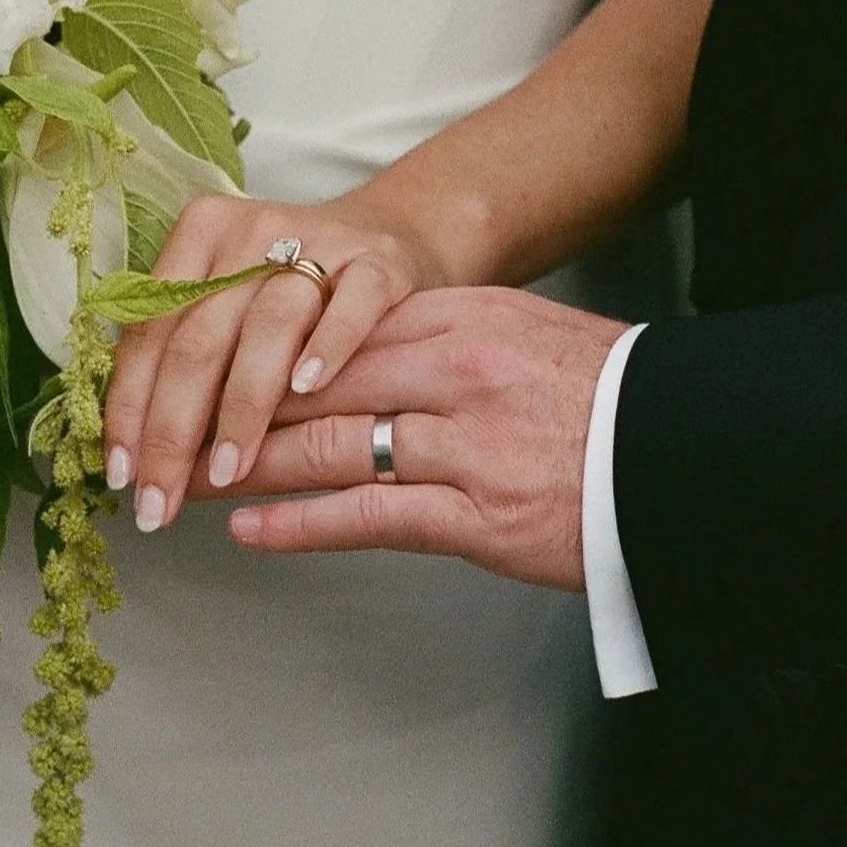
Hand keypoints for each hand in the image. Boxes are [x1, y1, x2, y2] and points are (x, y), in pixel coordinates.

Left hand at [105, 192, 447, 533]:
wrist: (388, 232)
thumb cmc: (289, 285)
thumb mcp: (229, 300)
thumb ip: (186, 355)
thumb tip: (138, 456)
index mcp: (198, 235)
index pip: (149, 332)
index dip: (130, 409)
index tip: (121, 475)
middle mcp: (250, 233)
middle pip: (199, 339)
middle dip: (173, 432)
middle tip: (160, 501)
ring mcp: (318, 244)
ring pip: (268, 328)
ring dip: (242, 408)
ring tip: (229, 471)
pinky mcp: (379, 263)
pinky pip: (351, 307)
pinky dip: (327, 348)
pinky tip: (308, 392)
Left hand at [194, 287, 625, 591]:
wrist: (688, 453)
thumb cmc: (605, 395)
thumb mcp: (519, 333)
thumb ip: (438, 335)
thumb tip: (357, 345)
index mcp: (459, 318)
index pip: (330, 329)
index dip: (253, 350)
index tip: (199, 363)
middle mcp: (452, 371)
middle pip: (310, 383)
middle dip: (224, 406)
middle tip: (158, 425)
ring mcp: (462, 444)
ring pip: (325, 447)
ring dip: (242, 465)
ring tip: (181, 479)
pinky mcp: (476, 516)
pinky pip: (367, 514)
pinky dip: (298, 522)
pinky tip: (247, 528)